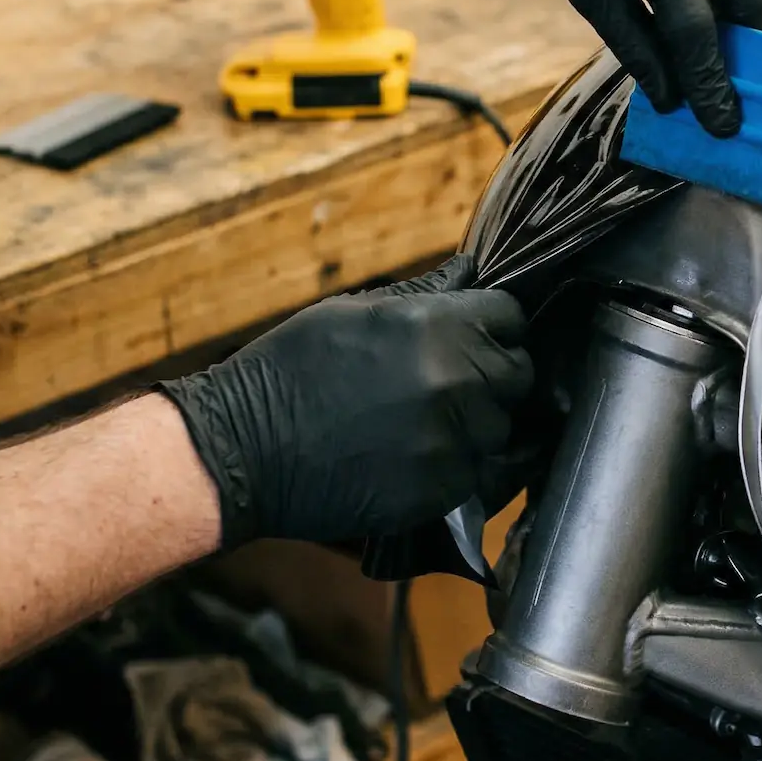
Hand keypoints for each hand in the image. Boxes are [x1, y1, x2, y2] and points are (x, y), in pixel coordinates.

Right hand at [157, 255, 533, 546]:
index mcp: (437, 325)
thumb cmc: (289, 371)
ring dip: (479, 424)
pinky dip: (460, 465)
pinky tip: (421, 456)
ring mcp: (455, 439)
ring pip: (502, 426)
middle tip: (453, 383)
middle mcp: (457, 381)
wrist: (243, 451)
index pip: (511, 317)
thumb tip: (469, 271)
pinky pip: (480, 472)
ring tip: (430, 423)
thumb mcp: (351, 312)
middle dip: (494, 374)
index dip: (495, 326)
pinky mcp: (444, 489)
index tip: (477, 336)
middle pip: (518, 373)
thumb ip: (422, 295)